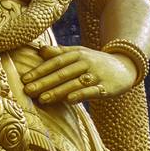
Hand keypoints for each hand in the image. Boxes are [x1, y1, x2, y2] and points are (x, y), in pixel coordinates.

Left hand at [23, 44, 138, 104]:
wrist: (124, 67)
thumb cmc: (95, 61)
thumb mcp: (79, 53)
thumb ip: (60, 53)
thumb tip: (40, 50)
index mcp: (77, 54)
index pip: (55, 62)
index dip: (39, 70)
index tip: (24, 79)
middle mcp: (86, 63)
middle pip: (62, 73)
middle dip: (44, 82)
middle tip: (27, 91)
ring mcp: (96, 75)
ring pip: (74, 83)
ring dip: (57, 91)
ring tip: (42, 99)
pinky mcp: (106, 87)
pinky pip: (92, 91)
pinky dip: (81, 95)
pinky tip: (69, 100)